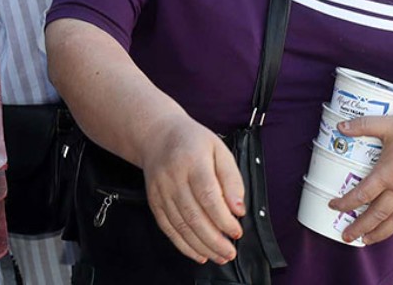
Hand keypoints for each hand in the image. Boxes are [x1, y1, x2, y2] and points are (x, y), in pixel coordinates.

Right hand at [139, 115, 245, 264]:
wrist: (157, 136)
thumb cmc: (193, 142)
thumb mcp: (219, 150)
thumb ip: (232, 179)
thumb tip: (238, 209)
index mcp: (192, 162)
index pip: (208, 196)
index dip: (223, 218)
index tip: (237, 232)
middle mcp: (172, 178)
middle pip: (193, 215)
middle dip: (214, 239)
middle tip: (230, 252)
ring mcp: (160, 191)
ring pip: (180, 225)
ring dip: (201, 246)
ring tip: (219, 257)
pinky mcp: (154, 201)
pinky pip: (167, 228)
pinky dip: (183, 245)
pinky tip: (198, 254)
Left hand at [329, 109, 392, 244]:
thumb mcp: (388, 124)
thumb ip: (362, 125)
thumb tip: (339, 125)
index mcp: (389, 174)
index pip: (363, 195)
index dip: (346, 203)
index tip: (332, 205)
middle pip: (377, 214)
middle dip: (360, 227)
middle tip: (345, 237)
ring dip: (378, 232)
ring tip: (365, 241)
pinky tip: (386, 225)